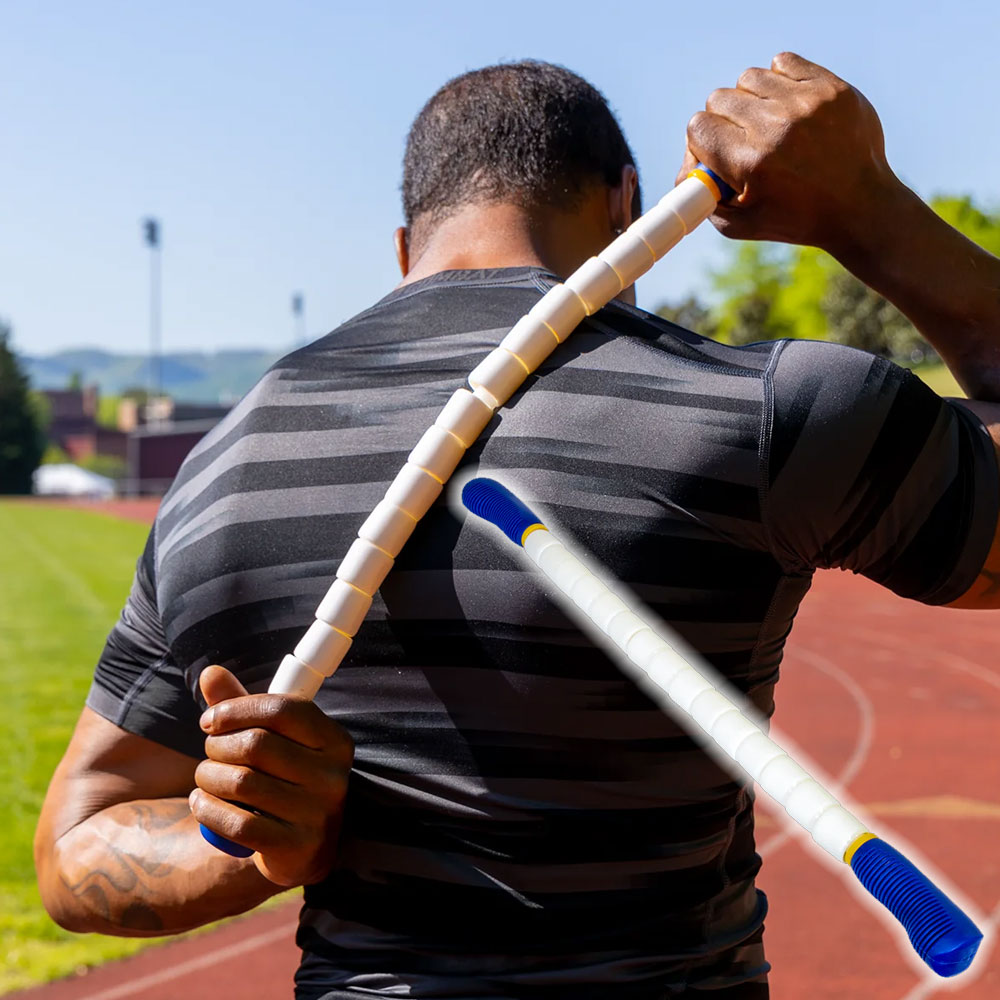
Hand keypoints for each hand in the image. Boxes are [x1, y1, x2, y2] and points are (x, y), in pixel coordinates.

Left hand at [189, 665, 352, 885]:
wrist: (304, 848)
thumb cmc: (283, 779)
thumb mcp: (273, 740)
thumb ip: (243, 706)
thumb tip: (211, 673)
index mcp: (334, 741)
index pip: (282, 709)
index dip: (237, 709)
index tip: (210, 721)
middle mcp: (333, 775)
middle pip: (256, 744)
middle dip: (217, 745)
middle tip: (209, 752)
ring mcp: (318, 813)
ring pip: (242, 783)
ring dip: (208, 777)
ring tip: (204, 777)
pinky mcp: (296, 848)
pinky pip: (237, 824)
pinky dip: (208, 810)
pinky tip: (201, 803)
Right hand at [677, 52, 904, 253]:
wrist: (860, 207)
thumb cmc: (796, 219)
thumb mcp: (740, 225)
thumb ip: (703, 199)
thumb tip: (683, 174)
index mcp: (751, 162)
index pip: (698, 127)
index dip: (700, 144)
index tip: (715, 156)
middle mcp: (776, 127)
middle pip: (718, 99)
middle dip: (722, 122)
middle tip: (740, 142)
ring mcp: (806, 103)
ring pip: (748, 78)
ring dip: (749, 100)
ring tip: (765, 124)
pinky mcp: (830, 87)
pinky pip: (783, 63)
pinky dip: (777, 81)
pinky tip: (786, 105)